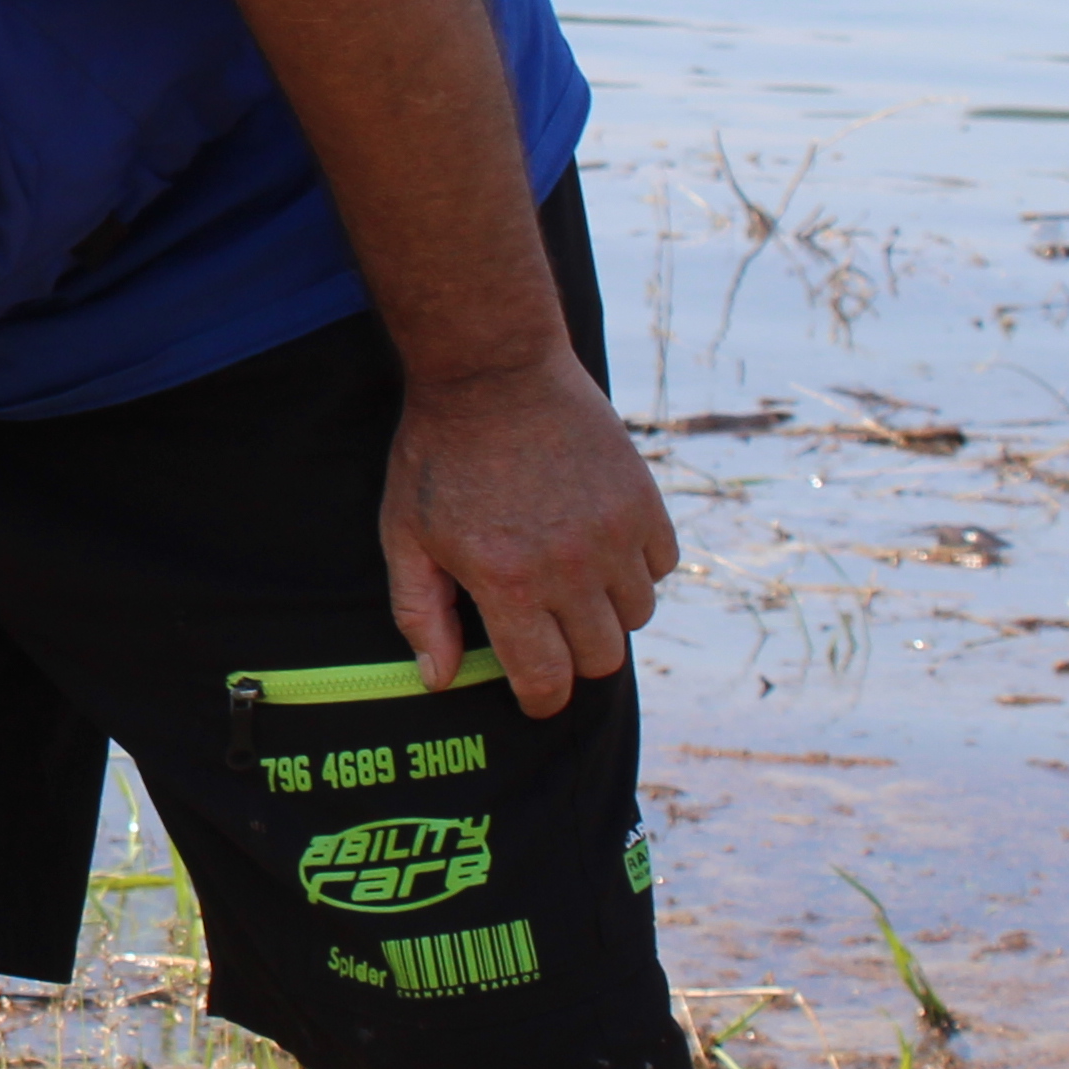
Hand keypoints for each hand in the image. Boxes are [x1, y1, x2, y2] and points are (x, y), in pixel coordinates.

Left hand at [377, 353, 676, 716]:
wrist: (491, 369)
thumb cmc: (438, 453)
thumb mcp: (406, 534)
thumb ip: (421, 613)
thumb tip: (440, 680)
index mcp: (509, 582)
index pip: (547, 679)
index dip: (541, 699)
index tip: (535, 695)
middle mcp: (571, 566)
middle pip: (599, 658)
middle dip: (572, 656)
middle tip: (547, 629)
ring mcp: (614, 533)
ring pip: (636, 616)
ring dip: (607, 612)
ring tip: (571, 580)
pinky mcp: (644, 501)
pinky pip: (662, 566)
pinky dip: (637, 568)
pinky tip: (600, 545)